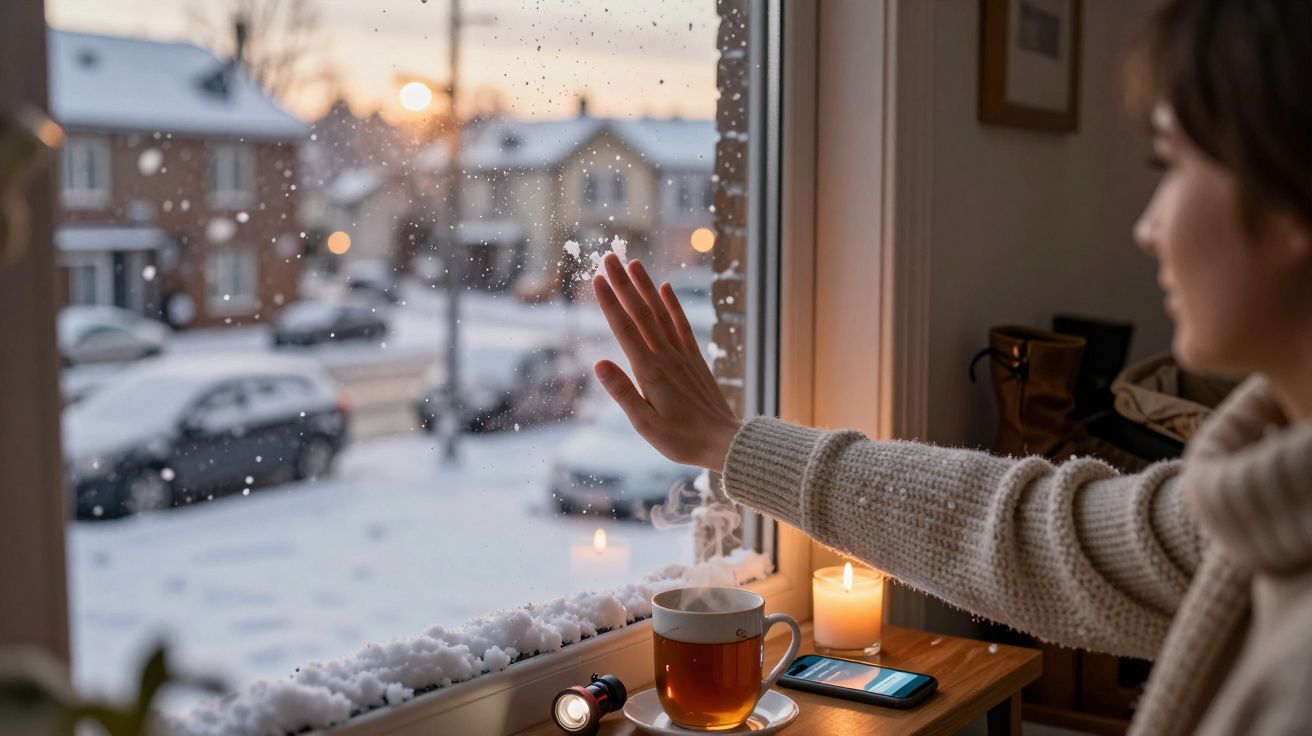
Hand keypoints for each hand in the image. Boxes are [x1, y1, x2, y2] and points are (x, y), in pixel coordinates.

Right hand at [591, 253, 741, 472]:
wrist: (724, 442)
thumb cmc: (681, 439)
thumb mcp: (645, 425)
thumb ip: (622, 393)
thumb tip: (599, 363)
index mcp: (649, 372)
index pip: (624, 330)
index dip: (610, 303)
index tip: (597, 278)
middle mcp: (666, 356)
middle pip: (641, 313)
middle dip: (623, 283)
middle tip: (609, 256)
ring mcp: (682, 355)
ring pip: (661, 313)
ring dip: (646, 286)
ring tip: (633, 262)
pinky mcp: (695, 358)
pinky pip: (682, 325)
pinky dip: (673, 304)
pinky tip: (666, 287)